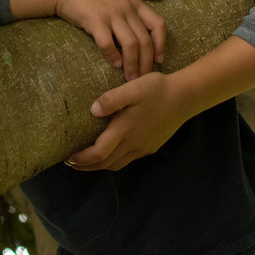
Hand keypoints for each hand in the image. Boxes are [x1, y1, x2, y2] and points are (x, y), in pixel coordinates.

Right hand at [54, 0, 166, 78]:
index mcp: (134, 1)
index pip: (158, 24)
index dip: (161, 44)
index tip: (159, 59)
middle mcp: (126, 8)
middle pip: (145, 40)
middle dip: (146, 62)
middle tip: (143, 77)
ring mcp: (111, 15)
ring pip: (130, 44)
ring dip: (132, 64)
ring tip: (130, 77)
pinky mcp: (95, 21)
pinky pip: (108, 43)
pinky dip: (112, 56)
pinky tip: (114, 64)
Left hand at [65, 72, 189, 170]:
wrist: (185, 97)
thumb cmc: (157, 89)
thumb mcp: (133, 88)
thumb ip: (112, 99)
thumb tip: (93, 110)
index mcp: (125, 130)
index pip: (99, 153)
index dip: (82, 159)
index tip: (69, 157)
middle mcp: (133, 143)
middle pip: (105, 163)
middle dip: (87, 166)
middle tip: (71, 163)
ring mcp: (143, 148)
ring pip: (117, 164)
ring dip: (99, 166)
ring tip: (86, 162)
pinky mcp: (150, 147)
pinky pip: (128, 159)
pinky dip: (114, 161)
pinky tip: (110, 153)